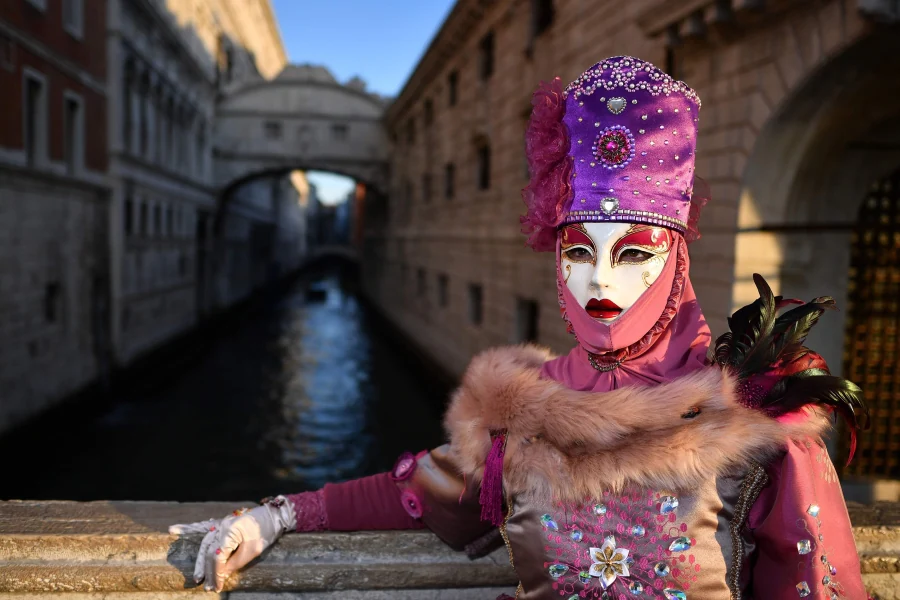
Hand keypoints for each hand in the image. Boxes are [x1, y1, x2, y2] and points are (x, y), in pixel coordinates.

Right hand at [169, 496, 295, 591]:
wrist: (273, 515)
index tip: (218, 586)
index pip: (217, 556)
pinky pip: (203, 527)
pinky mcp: (222, 524)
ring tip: (197, 576)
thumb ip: (236, 562)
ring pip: (205, 544)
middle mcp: (221, 526)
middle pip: (209, 552)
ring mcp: (221, 524)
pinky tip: (173, 530)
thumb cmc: (265, 532)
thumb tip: (222, 572)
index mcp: (229, 531)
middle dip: (208, 571)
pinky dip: (189, 528)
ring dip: (201, 561)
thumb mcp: (253, 550)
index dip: (217, 573)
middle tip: (208, 586)